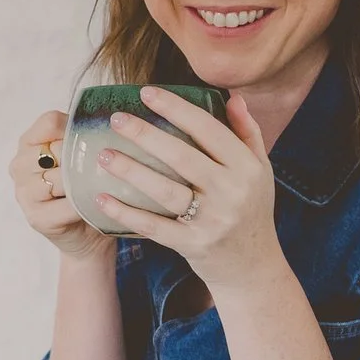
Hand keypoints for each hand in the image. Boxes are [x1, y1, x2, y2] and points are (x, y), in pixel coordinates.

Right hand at [11, 109, 112, 262]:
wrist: (87, 231)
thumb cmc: (87, 185)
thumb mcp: (83, 154)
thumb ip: (85, 133)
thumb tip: (113, 116)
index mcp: (28, 142)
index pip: (49, 122)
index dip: (75, 128)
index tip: (95, 139)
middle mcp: (19, 165)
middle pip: (56, 149)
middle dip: (84, 157)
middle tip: (107, 164)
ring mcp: (24, 193)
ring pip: (61, 177)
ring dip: (86, 182)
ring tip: (104, 183)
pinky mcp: (36, 218)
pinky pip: (67, 204)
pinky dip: (87, 203)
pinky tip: (98, 203)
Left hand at [91, 88, 285, 294]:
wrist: (253, 266)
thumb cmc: (250, 210)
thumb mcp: (258, 170)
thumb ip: (246, 133)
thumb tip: (231, 97)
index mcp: (247, 168)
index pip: (209, 130)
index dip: (177, 109)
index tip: (146, 93)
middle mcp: (232, 192)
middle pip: (182, 157)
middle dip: (146, 135)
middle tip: (116, 118)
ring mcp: (212, 221)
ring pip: (166, 191)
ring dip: (132, 172)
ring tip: (104, 155)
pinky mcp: (193, 245)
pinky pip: (154, 226)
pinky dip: (126, 213)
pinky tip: (101, 198)